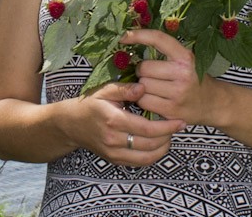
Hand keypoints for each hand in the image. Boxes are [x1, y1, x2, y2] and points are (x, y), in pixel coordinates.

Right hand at [70, 80, 185, 166]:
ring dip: (162, 148)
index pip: (146, 128)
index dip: (166, 126)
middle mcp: (114, 140)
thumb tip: (144, 87)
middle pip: (149, 145)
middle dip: (168, 136)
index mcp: (113, 120)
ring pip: (146, 158)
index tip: (179, 121)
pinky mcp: (114, 160)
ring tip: (170, 135)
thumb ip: (125, 88)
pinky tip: (159, 144)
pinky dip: (152, 156)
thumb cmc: (90, 103)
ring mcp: (113, 153)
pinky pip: (138, 163)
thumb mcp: (105, 90)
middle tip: (178, 125)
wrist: (71, 124)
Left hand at [121, 29, 218, 126]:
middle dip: (142, 71)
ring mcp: (177, 93)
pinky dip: (144, 100)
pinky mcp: (171, 110)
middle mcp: (182, 73)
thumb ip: (165, 50)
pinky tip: (155, 99)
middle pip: (144, 67)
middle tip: (152, 74)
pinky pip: (144, 102)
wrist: (213, 103)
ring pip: (142, 85)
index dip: (138, 35)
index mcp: (185, 56)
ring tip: (154, 87)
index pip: (158, 39)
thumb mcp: (185, 59)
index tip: (123, 36)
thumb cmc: (193, 77)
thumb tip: (131, 38)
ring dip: (142, 86)